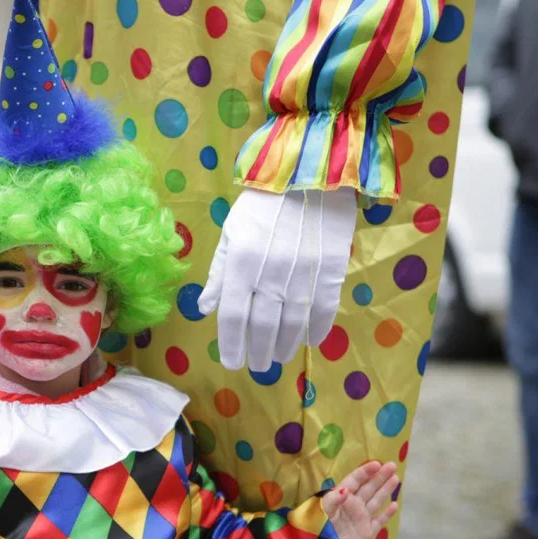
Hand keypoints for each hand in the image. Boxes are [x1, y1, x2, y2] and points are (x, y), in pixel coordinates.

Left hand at [198, 187, 355, 371]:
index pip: (234, 316)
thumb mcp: (232, 232)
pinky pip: (324, 309)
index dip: (232, 344)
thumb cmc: (263, 203)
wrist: (309, 173)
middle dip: (259, 351)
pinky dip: (317, 329)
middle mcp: (271, 274)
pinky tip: (310, 340)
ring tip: (280, 356)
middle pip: (263, 326)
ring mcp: (303, 274)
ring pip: (293, 323)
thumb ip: (219, 273)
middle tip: (258, 365)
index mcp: (242, 263)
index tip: (232, 362)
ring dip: (285, 345)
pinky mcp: (331, 270)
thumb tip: (206, 309)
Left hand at [321, 461, 399, 538]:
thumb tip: (345, 490)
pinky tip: (395, 504)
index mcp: (342, 497)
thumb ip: (333, 500)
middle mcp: (354, 505)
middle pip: (369, 487)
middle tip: (393, 465)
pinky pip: (379, 520)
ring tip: (395, 478)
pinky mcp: (367, 531)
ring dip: (385, 489)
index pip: (355, 480)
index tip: (377, 464)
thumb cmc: (319, 526)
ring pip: (376, 500)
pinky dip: (387, 513)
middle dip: (380, 476)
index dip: (365, 471)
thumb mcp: (323, 510)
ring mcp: (362, 517)